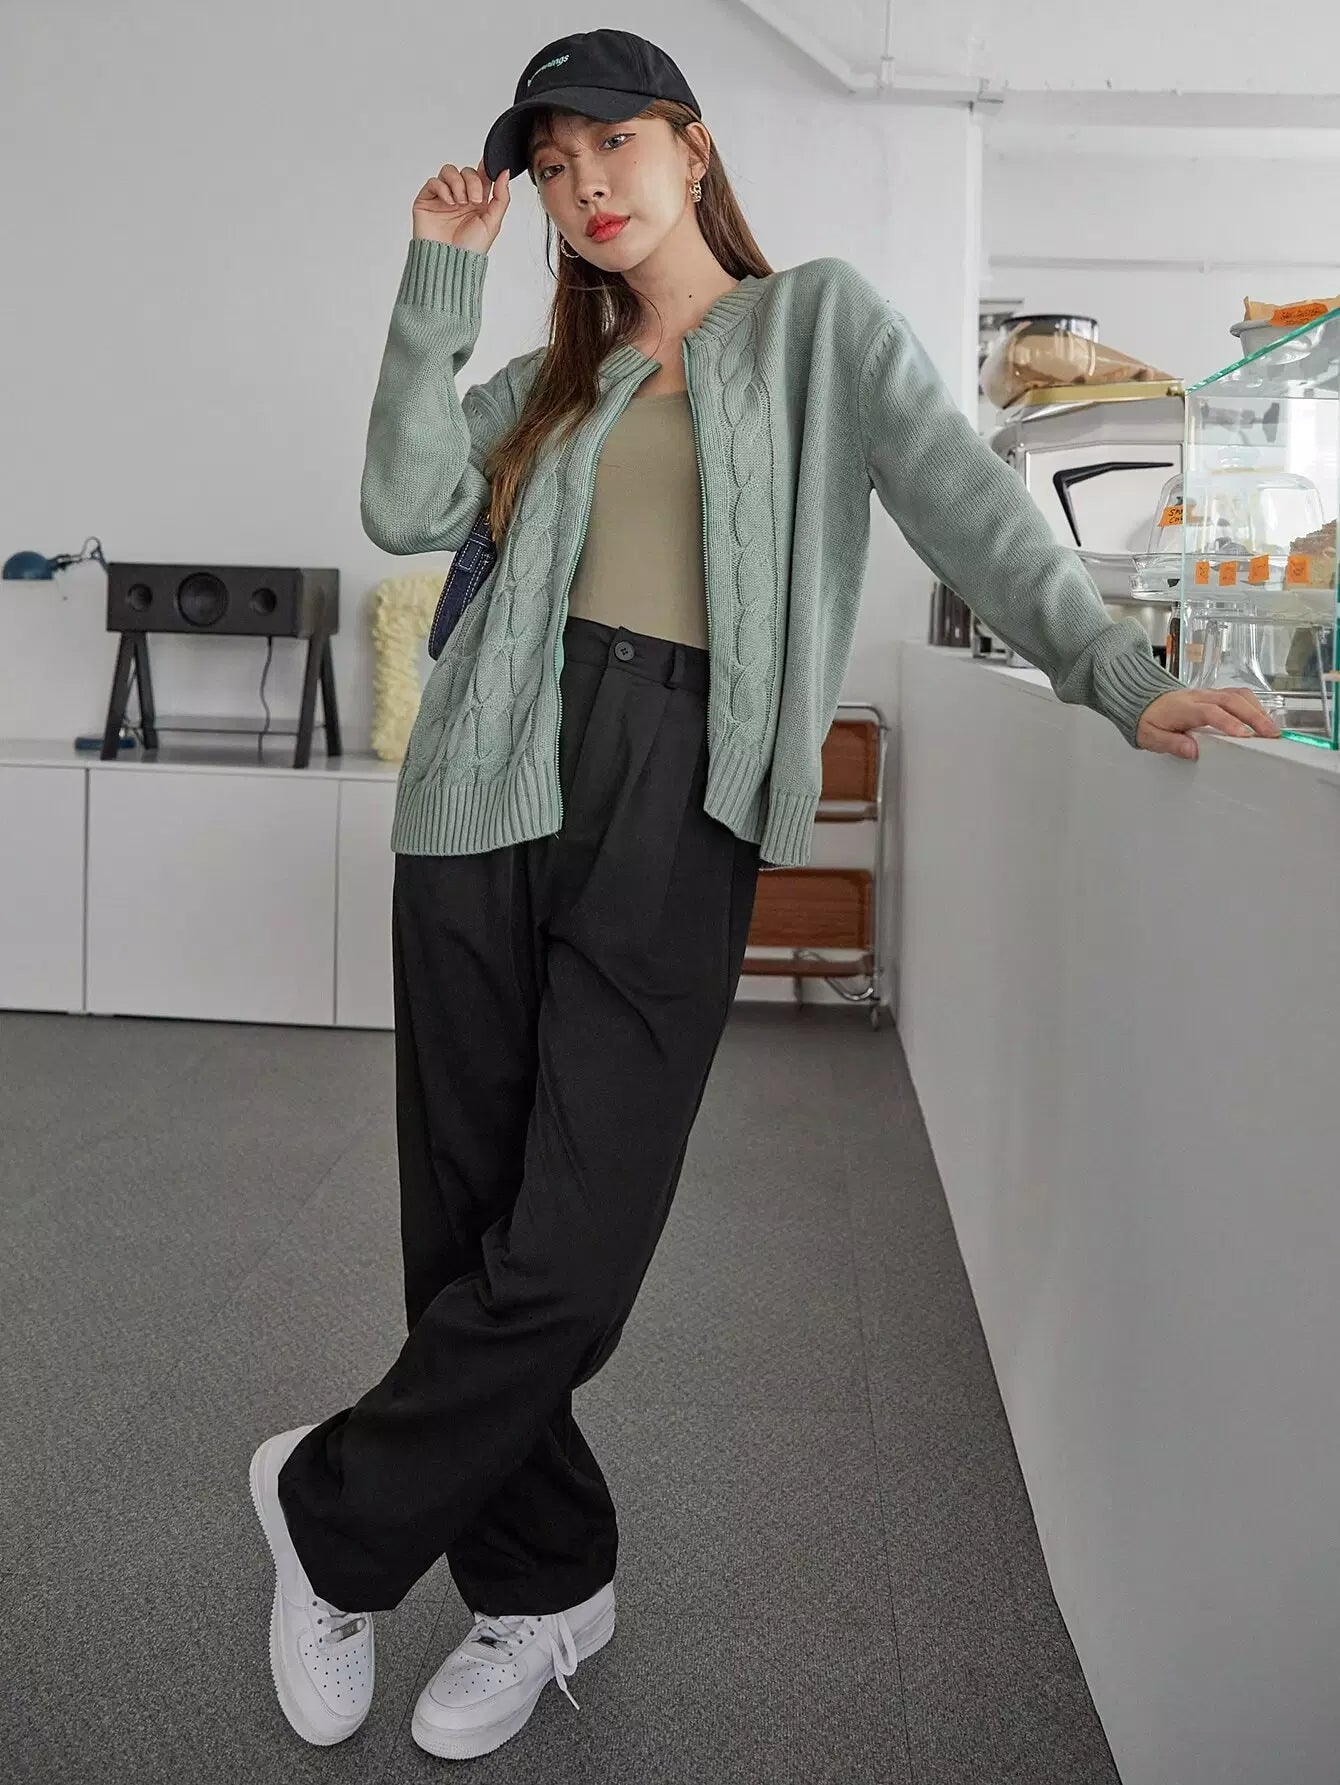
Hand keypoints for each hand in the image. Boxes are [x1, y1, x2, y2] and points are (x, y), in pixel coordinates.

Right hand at [412, 157, 509, 252]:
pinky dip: (443, 188)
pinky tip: (449, 203)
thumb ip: (501, 196)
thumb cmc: (470, 249)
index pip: (481, 175)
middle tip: (474, 200)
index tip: (489, 171)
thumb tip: (505, 172)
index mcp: (477, 201)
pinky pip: (434, 182)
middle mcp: (461, 196)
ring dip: (458, 184)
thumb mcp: (493, 222)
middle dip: (472, 182)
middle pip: (466, 171)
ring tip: (460, 203)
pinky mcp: (427, 200)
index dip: (485, 169)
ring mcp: (443, 197)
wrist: (450, 262)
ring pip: (449, 171)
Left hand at [1135, 686, 1281, 759]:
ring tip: (1272, 728)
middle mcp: (1199, 697)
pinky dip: (1253, 704)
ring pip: (1237, 695)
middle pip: (1231, 700)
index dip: (1228, 722)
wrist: (1142, 701)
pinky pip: (1237, 694)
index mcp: (1183, 707)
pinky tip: (1262, 718)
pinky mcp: (1214, 695)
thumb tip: (1193, 751)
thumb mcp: (1151, 737)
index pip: (1210, 712)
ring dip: (1257, 710)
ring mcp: (1208, 694)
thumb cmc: (1148, 721)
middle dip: (1254, 716)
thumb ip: (1171, 743)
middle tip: (1270, 734)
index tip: (1243, 736)